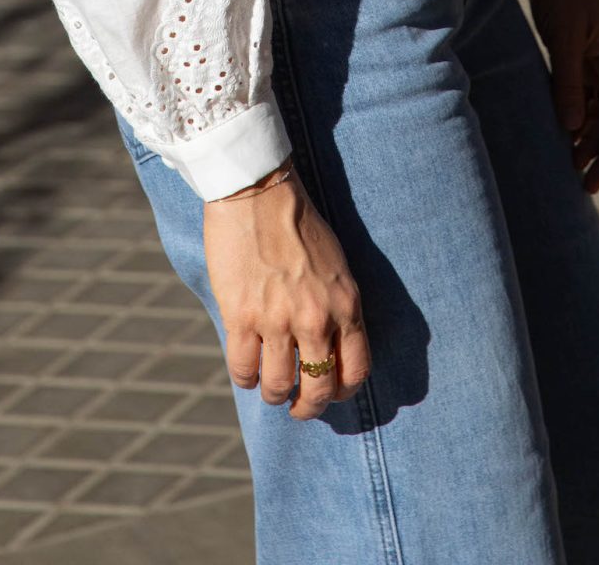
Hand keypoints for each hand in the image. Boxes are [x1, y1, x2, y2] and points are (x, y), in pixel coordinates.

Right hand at [204, 158, 370, 419]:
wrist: (259, 192)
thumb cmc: (298, 224)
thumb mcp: (336, 266)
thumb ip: (336, 307)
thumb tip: (330, 347)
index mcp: (346, 305)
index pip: (356, 371)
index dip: (344, 392)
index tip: (331, 392)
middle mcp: (316, 320)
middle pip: (320, 390)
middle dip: (308, 407)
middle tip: (297, 407)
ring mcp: (277, 321)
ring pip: (279, 386)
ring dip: (274, 394)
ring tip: (269, 388)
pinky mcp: (242, 316)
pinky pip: (244, 370)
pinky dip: (245, 378)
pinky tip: (246, 370)